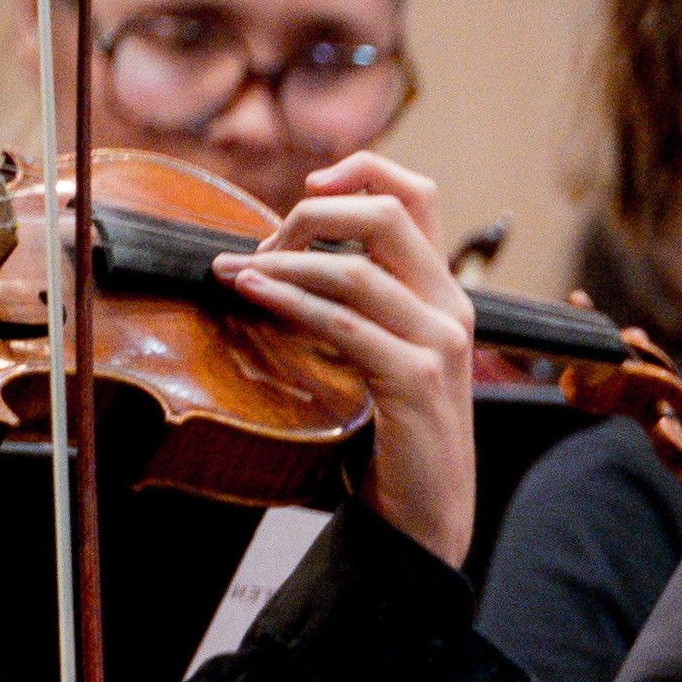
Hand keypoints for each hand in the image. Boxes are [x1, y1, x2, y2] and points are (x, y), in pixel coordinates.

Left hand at [222, 150, 479, 568]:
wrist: (428, 511)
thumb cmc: (395, 433)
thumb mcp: (382, 351)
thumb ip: (360, 304)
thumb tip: (287, 255)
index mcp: (444, 293)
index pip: (417, 194)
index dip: (361, 171)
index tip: (308, 186)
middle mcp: (451, 307)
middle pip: (387, 215)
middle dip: (310, 215)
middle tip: (259, 246)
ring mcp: (439, 342)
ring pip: (358, 270)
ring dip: (282, 262)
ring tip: (231, 272)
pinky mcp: (416, 379)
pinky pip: (343, 324)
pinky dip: (289, 301)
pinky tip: (253, 295)